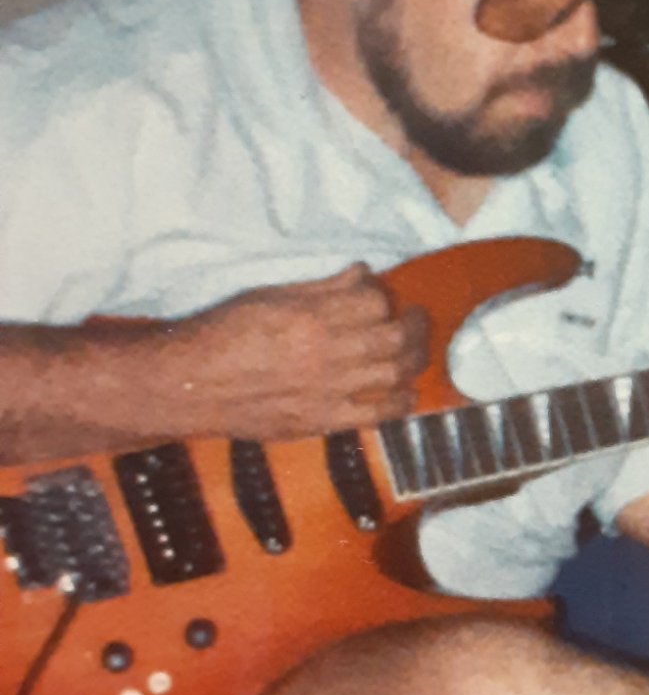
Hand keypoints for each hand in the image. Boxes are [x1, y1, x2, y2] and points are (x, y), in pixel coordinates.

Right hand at [169, 264, 428, 440]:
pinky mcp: (320, 420)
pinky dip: (399, 403)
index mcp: (310, 316)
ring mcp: (325, 390)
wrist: (188, 384)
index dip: (381, 296)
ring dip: (413, 360)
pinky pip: (375, 415)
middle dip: (412, 324)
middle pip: (392, 336)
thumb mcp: (269, 295)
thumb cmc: (221, 332)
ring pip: (393, 373)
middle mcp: (324, 352)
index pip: (373, 301)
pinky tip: (406, 394)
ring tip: (414, 351)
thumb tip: (361, 273)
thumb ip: (320, 288)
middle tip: (414, 318)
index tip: (378, 296)